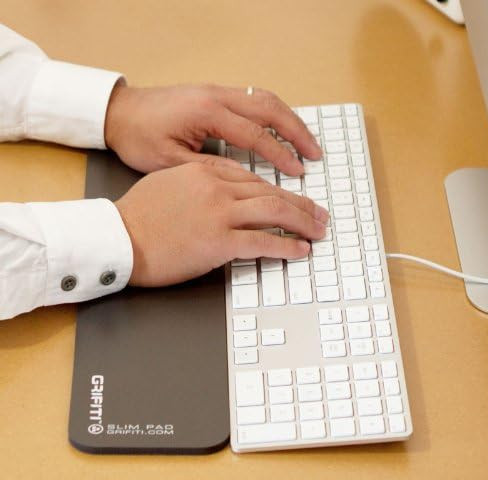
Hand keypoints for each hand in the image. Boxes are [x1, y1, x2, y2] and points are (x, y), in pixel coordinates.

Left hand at [105, 83, 321, 175]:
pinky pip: (253, 99)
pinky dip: (273, 113)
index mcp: (207, 113)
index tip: (298, 172)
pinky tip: (280, 127)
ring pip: (265, 99)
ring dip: (289, 119)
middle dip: (296, 131)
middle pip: (270, 108)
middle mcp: (217, 96)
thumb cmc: (139, 137)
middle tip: (315, 153)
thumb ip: (210, 169)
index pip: (255, 134)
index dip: (280, 155)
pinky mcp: (213, 94)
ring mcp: (216, 91)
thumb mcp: (170, 162)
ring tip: (306, 141)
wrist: (118, 112)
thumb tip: (245, 180)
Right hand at [115, 162, 328, 286]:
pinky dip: (286, 246)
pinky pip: (263, 241)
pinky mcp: (219, 241)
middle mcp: (217, 188)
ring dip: (302, 221)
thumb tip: (223, 192)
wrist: (118, 238)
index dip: (279, 190)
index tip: (294, 199)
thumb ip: (199, 182)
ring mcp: (219, 214)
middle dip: (301, 204)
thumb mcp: (168, 184)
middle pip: (271, 193)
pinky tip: (300, 250)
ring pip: (274, 212)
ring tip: (318, 230)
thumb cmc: (138, 215)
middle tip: (319, 214)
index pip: (253, 179)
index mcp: (205, 172)